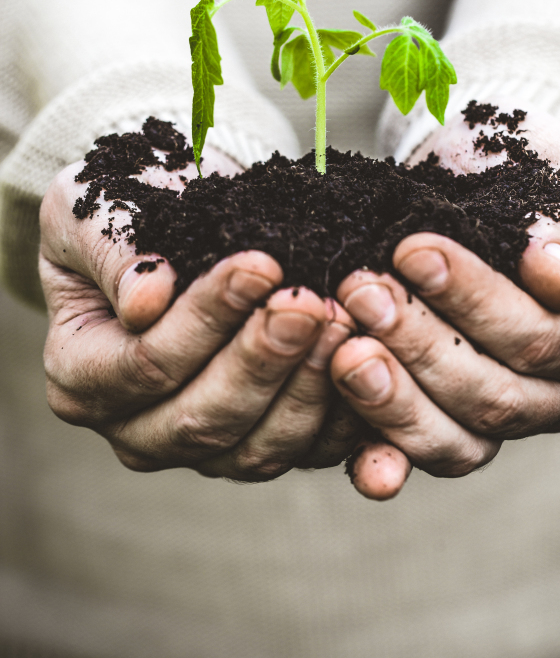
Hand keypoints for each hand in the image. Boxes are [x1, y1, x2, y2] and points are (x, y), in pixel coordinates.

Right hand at [40, 148, 357, 479]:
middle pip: (203, 419)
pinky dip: (348, 421)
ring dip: (310, 388)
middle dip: (264, 359)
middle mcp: (137, 430)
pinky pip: (310, 450)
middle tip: (312, 303)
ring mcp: (204, 447)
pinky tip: (379, 372)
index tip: (259, 266)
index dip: (204, 321)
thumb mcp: (94, 208)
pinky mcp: (265, 442)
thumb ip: (114, 251)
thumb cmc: (129, 207)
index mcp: (82, 378)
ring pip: (260, 447)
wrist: (179, 214)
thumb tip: (145, 302)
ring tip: (347, 323)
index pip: (144, 365)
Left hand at [332, 107, 559, 499]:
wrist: (482, 180)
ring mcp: (503, 415)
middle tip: (360, 290)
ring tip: (343, 352)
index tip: (413, 249)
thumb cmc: (531, 167)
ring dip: (395, 400)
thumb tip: (553, 278)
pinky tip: (363, 467)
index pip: (543, 337)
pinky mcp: (445, 420)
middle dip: (421, 343)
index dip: (476, 302)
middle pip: (495, 394)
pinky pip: (420, 454)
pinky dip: (388, 462)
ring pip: (458, 438)